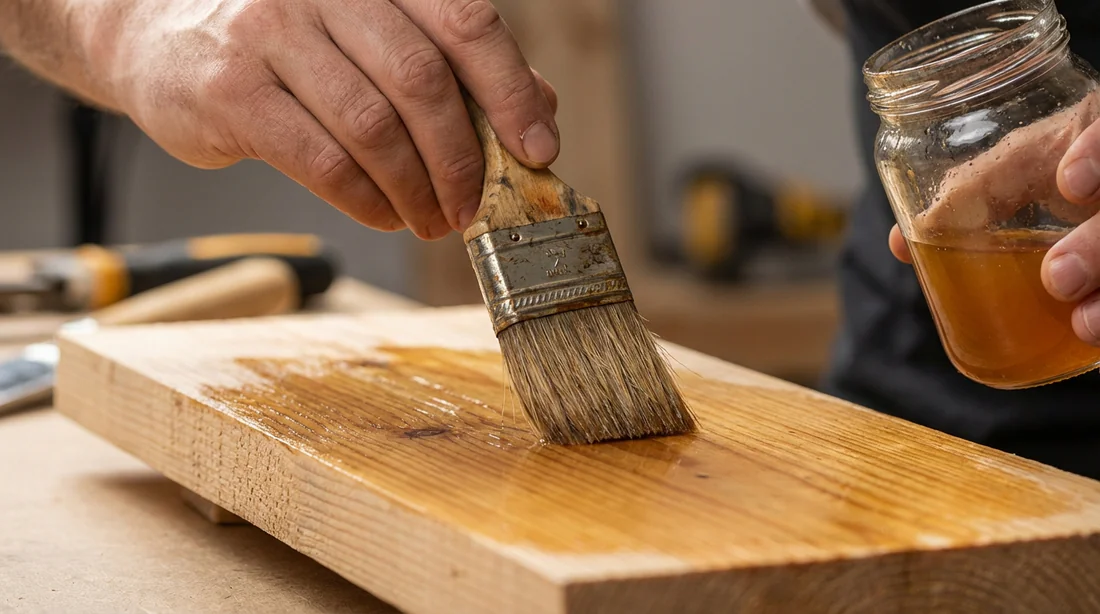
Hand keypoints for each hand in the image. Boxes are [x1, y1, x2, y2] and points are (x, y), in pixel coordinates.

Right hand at [106, 0, 558, 239]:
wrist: (159, 37)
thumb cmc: (290, 41)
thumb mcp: (373, 35)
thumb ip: (456, 65)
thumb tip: (539, 112)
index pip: (464, 22)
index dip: (511, 90)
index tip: (538, 149)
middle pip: (422, 80)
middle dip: (462, 159)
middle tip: (473, 207)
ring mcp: (270, 31)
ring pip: (373, 127)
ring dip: (415, 189)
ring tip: (430, 221)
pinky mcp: (232, 89)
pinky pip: (323, 160)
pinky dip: (366, 200)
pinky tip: (384, 214)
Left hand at [886, 93, 1099, 343]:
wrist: (1090, 192)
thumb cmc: (1062, 169)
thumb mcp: (1026, 168)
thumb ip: (973, 193)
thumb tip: (905, 243)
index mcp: (1097, 134)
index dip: (1098, 150)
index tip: (1070, 182)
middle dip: (1099, 244)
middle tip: (1057, 279)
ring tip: (1083, 324)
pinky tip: (1096, 337)